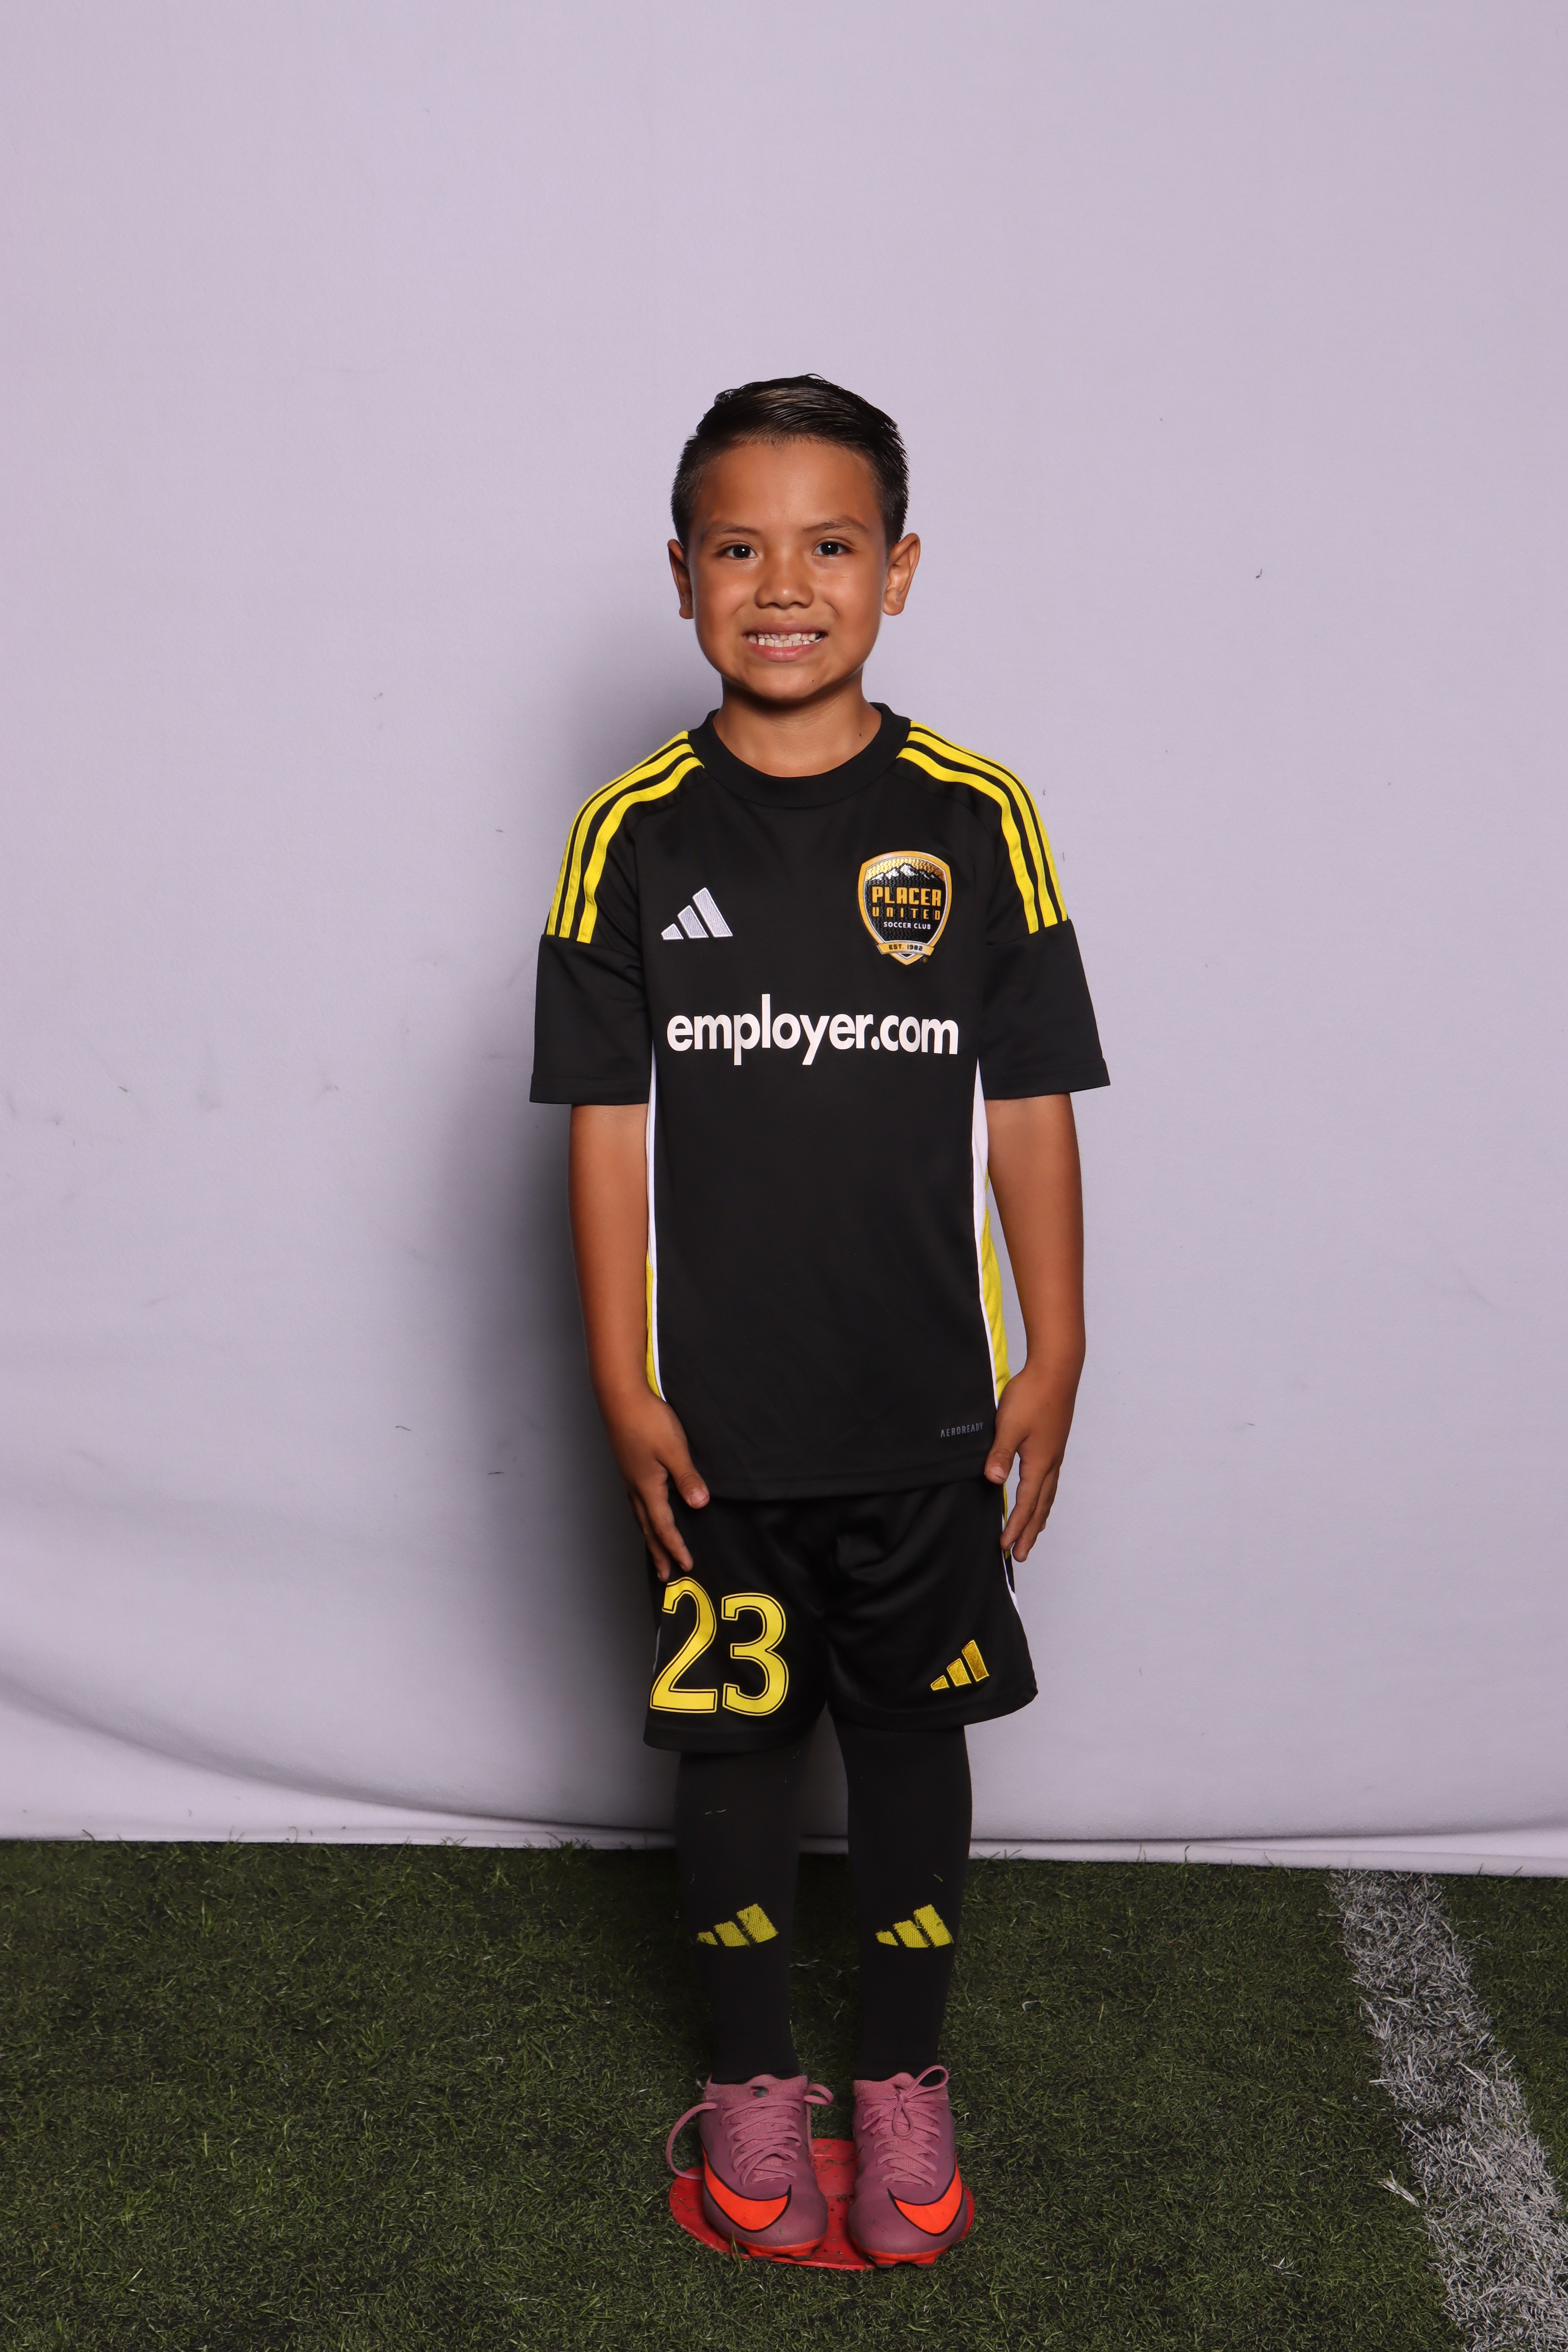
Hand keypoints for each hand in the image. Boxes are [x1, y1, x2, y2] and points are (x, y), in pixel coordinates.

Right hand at [601, 1386, 708, 1580]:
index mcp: (647, 1487)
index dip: (676, 1547)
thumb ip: (687, 1478)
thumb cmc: (646, 1419)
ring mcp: (629, 1477)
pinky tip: (646, 1513)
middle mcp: (635, 1487)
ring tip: (655, 1552)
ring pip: (640, 1517)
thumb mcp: (674, 1449)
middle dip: (658, 1553)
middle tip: (665, 1575)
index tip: (687, 1565)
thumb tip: (699, 1505)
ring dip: (649, 1537)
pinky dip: (644, 1518)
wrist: (620, 1397)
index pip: (664, 1526)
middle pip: (647, 1529)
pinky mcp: (629, 1467)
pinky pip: (636, 1503)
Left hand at [983, 1360, 1077, 1562]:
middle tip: (1021, 1556)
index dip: (1015, 1528)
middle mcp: (1051, 1463)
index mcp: (1039, 1463)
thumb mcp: (1009, 1425)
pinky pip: (1050, 1481)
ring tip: (1033, 1533)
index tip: (1005, 1548)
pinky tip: (1040, 1495)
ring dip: (1039, 1518)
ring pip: (1048, 1495)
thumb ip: (999, 1454)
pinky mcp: (1054, 1444)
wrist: (1057, 1370)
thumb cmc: (1033, 1395)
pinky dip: (1044, 1498)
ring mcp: (1055, 1454)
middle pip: (1041, 1508)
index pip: (1026, 1505)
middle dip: (1030, 1533)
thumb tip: (993, 1481)